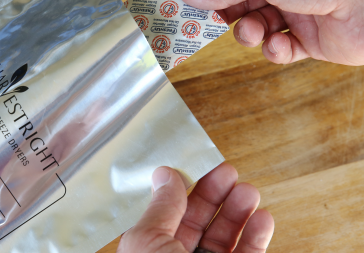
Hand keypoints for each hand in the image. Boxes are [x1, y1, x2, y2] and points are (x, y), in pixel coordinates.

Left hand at [118, 163, 273, 252]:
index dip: (181, 192)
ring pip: (225, 241)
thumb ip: (160, 208)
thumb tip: (164, 175)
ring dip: (239, 214)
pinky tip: (262, 219)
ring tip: (249, 192)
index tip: (199, 168)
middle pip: (197, 226)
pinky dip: (256, 238)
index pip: (165, 219)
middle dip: (215, 197)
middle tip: (230, 173)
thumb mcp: (148, 242)